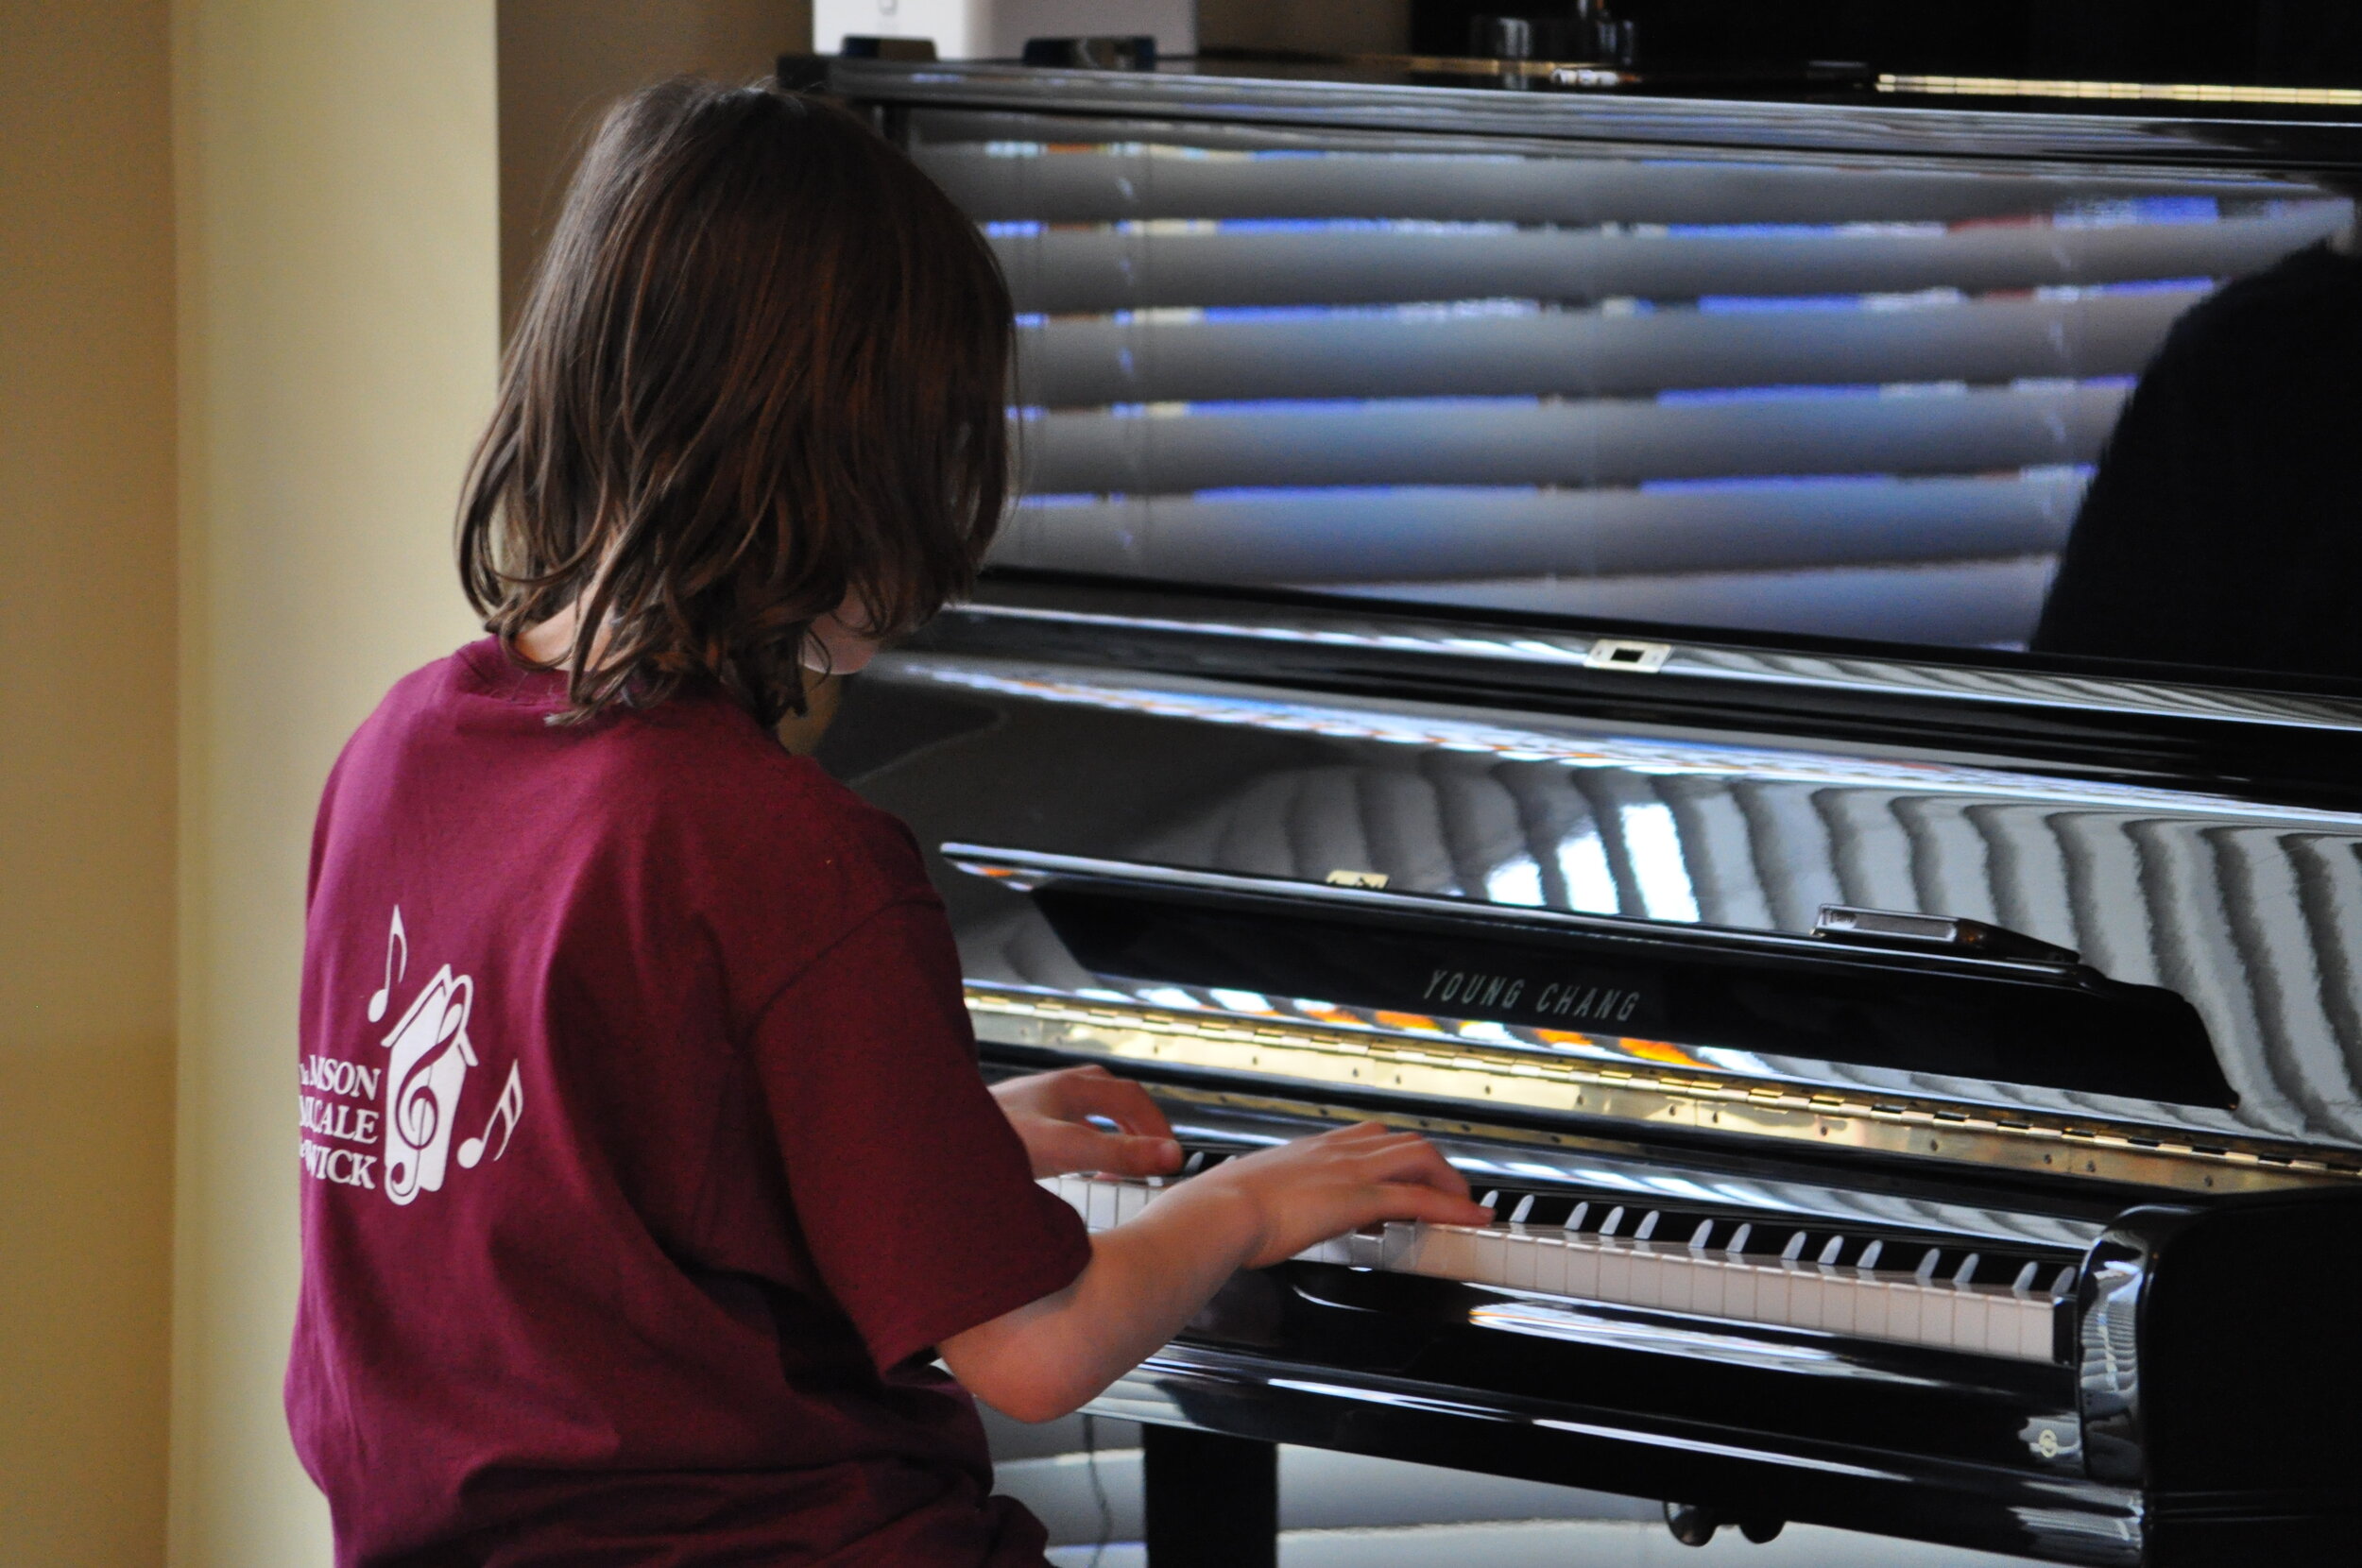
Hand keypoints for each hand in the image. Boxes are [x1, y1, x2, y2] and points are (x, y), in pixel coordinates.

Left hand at [992, 1065, 1182, 1178]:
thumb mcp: (1065, 1150)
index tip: (1172, 1159)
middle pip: (1111, 1096)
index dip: (1157, 1126)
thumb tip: (1171, 1156)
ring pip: (1086, 1108)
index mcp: (1069, 1087)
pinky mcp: (1015, 1121)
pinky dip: (1083, 1141)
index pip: (1131, 1096)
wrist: (932, 1145)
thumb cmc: (993, 1143)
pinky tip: (1074, 1167)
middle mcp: (1052, 1087)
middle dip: (1138, 1126)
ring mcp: (1032, 1102)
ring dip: (1111, 1132)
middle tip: (1153, 1160)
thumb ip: (1118, 1154)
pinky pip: (1062, 1123)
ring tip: (1119, 1166)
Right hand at [1183, 1122, 1491, 1268]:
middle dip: (1432, 1165)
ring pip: (1419, 1159)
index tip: (1402, 1178)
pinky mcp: (1359, 1198)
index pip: (1366, 1139)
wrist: (1218, 1211)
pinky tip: (1470, 1218)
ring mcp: (1350, 1171)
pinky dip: (1452, 1206)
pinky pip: (1420, 1198)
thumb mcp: (1247, 1195)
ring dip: (1448, 1182)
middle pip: (1401, 1141)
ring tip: (1464, 1205)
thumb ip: (1263, 1200)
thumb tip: (1261, 1216)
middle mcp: (1334, 1152)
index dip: (1392, 1157)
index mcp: (1309, 1150)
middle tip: (1446, 1190)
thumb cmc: (1220, 1209)